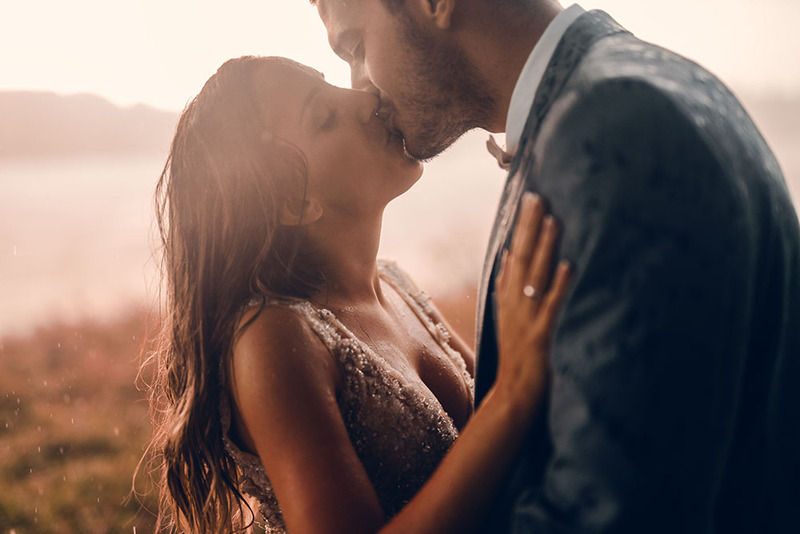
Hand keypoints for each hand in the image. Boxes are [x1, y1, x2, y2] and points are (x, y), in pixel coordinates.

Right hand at [494, 191, 570, 402]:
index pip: (513, 255)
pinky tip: (569, 266)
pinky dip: (559, 286)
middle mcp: (513, 306)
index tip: (529, 198)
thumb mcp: (508, 319)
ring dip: (544, 249)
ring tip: (554, 220)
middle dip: (530, 227)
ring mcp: (526, 321)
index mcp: (506, 300)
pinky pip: (551, 308)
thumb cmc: (516, 359)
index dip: (520, 227)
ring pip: (535, 278)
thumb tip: (512, 255)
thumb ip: (508, 288)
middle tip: (538, 197)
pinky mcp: (540, 338)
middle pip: (521, 259)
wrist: (513, 398)